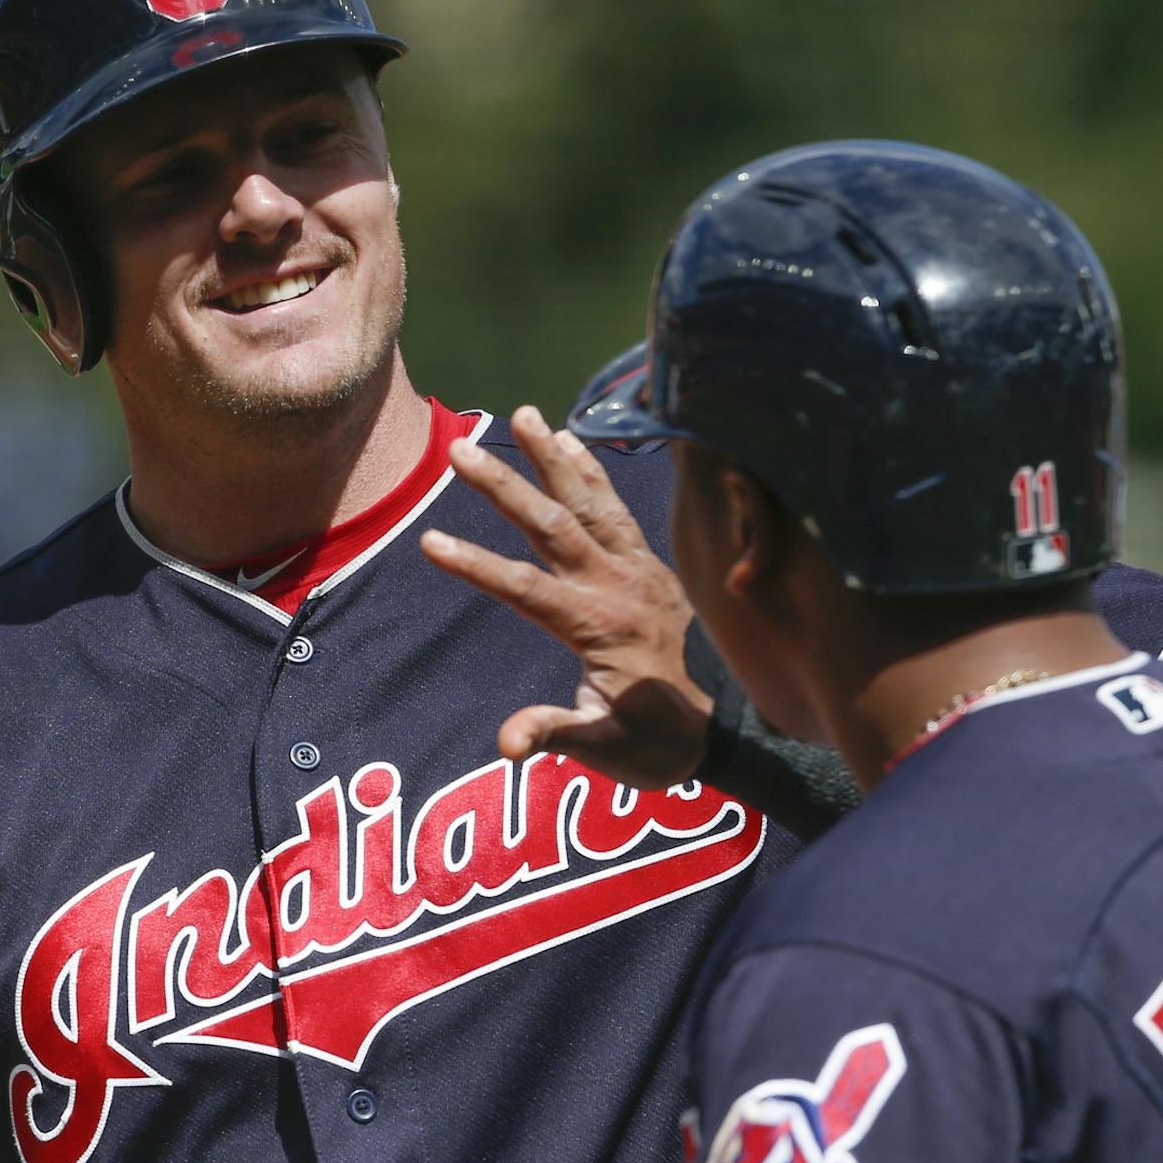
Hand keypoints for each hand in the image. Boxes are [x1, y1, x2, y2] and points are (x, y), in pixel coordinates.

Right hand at [421, 407, 713, 786]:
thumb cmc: (661, 744)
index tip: (430, 540)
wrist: (731, 733)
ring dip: (554, 457)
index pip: (525, 589)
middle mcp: (619, 586)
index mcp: (599, 627)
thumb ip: (557, 734)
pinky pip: (619, 508)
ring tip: (522, 414)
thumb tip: (506, 745)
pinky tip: (572, 440)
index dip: (476, 565)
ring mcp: (640, 570)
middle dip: (505, 486)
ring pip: (591, 502)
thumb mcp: (608, 749)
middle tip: (461, 448)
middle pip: (553, 525)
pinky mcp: (654, 565)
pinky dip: (595, 472)